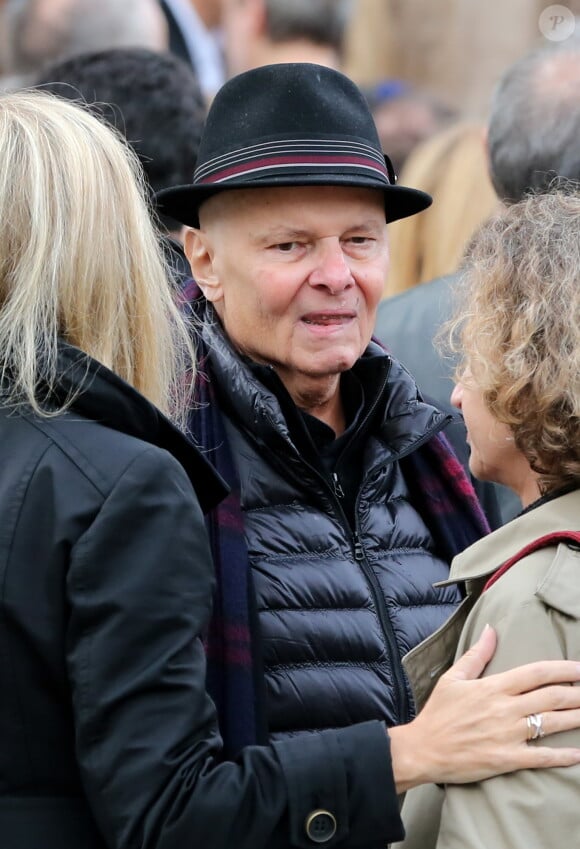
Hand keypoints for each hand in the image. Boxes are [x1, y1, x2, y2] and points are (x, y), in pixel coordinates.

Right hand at [389, 625, 579, 792]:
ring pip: (552, 724)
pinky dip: (563, 756)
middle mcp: (505, 709)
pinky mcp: (507, 759)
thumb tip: (490, 629)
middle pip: (552, 697)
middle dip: (577, 693)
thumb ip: (476, 654)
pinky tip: (578, 753)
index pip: (537, 673)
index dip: (563, 669)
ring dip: (576, 718)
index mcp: (493, 687)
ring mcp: (508, 735)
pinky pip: (542, 757)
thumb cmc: (437, 713)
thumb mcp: (453, 678)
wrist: (423, 749)